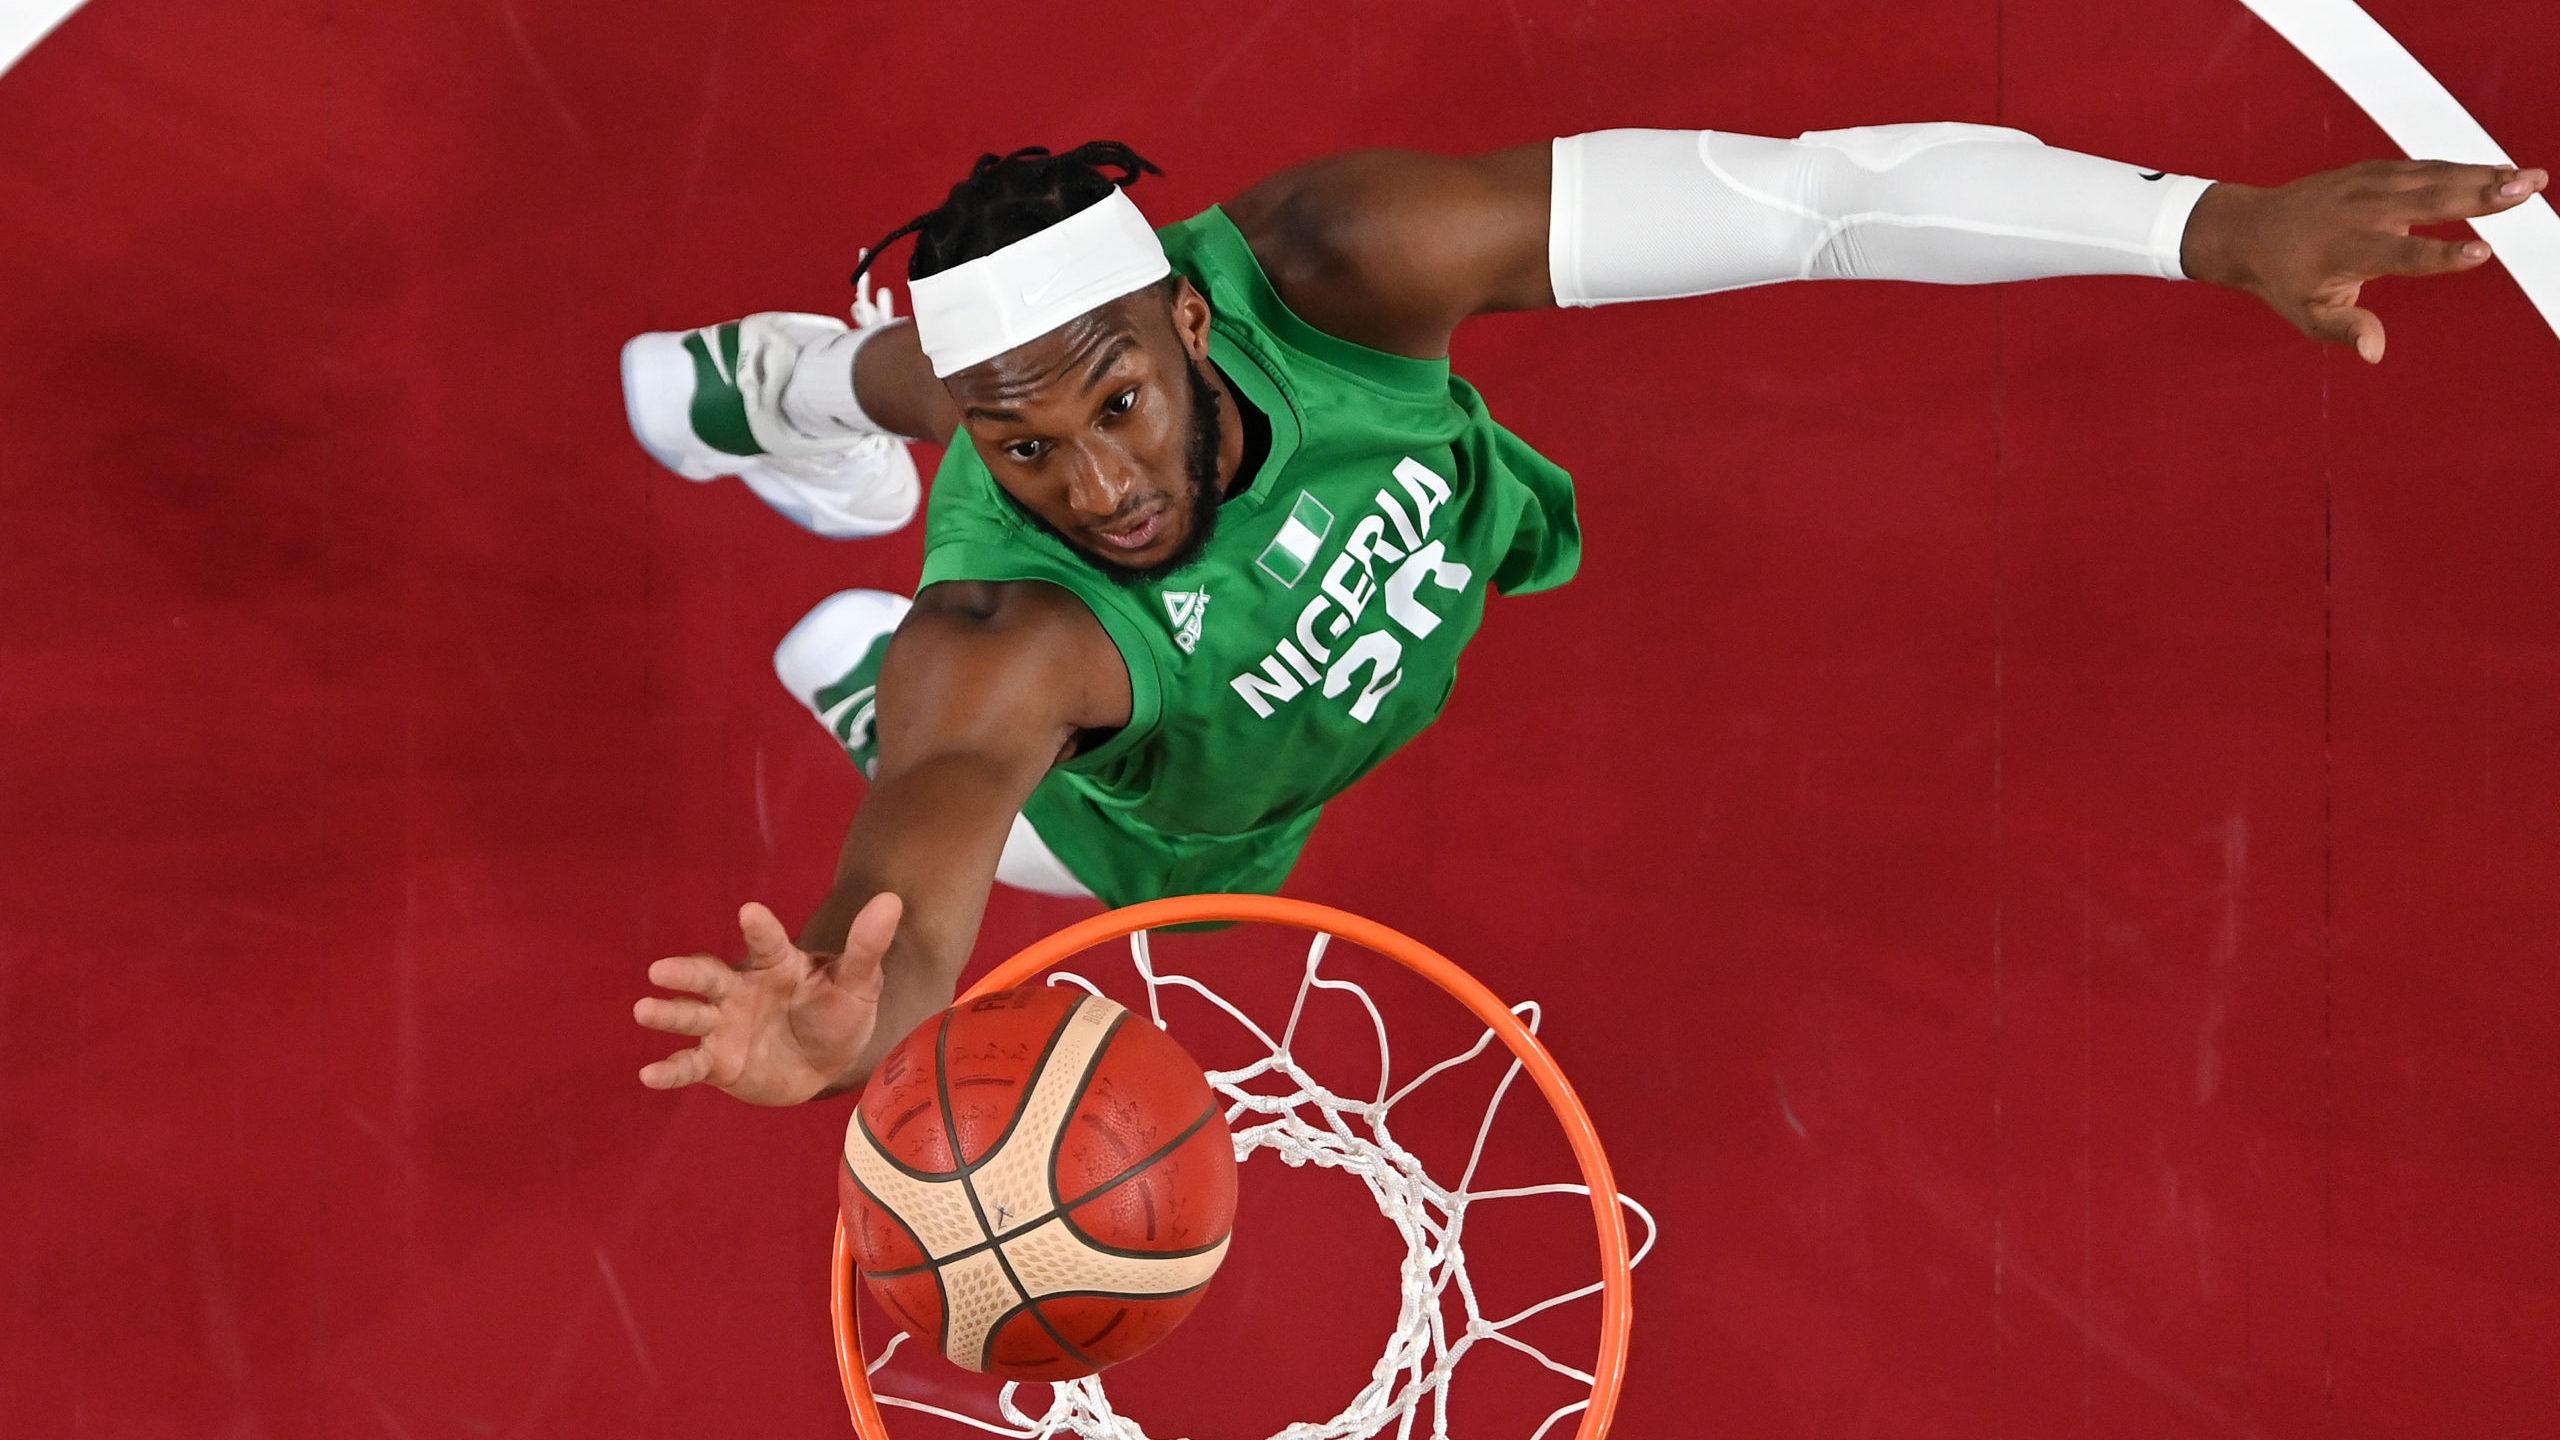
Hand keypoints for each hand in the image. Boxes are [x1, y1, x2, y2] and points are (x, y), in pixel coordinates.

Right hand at [633, 892, 902, 1104]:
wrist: (825, 1063)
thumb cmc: (838, 1012)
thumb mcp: (859, 983)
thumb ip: (868, 946)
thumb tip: (893, 900)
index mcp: (776, 964)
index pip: (768, 942)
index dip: (760, 929)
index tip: (750, 911)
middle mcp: (741, 989)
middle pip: (709, 977)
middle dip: (685, 974)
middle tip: (659, 970)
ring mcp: (725, 1025)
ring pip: (692, 1017)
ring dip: (668, 1014)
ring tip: (643, 1010)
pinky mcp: (717, 1062)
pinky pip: (690, 1064)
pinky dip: (670, 1070)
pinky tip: (648, 1075)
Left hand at [2181, 160, 2548, 362]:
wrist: (2249, 229)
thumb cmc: (2284, 280)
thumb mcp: (2307, 314)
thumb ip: (2345, 329)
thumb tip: (2374, 352)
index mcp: (2350, 250)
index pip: (2404, 255)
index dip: (2443, 255)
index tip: (2482, 252)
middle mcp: (2362, 211)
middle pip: (2429, 200)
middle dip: (2480, 194)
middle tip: (2527, 189)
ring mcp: (2367, 184)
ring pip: (2433, 176)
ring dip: (2483, 174)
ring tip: (2528, 179)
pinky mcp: (2372, 170)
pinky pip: (2423, 167)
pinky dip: (2460, 167)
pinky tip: (2497, 172)